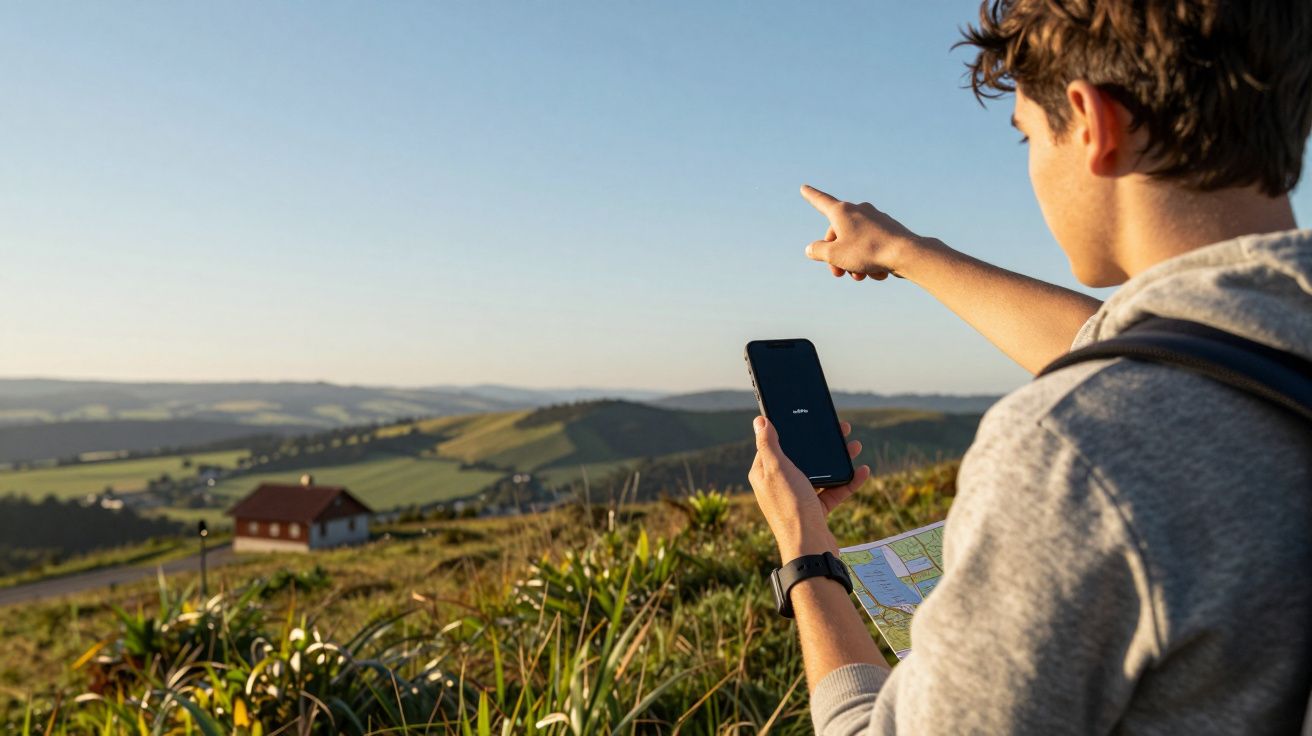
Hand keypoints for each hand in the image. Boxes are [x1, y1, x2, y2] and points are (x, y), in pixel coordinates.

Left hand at [748, 416, 870, 559]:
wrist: (810, 547)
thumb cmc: (790, 507)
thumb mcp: (778, 469)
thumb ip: (769, 444)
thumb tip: (760, 420)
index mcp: (765, 474)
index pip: (774, 446)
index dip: (790, 431)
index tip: (806, 419)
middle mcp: (779, 486)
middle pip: (802, 458)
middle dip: (821, 444)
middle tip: (840, 429)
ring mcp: (798, 499)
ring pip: (820, 473)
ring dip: (838, 460)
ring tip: (855, 446)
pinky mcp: (815, 511)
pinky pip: (833, 491)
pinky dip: (847, 481)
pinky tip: (862, 471)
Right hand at [800, 184, 935, 281]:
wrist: (905, 253)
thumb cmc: (867, 252)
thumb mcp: (835, 255)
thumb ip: (818, 250)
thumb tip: (811, 248)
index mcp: (842, 212)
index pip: (821, 201)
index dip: (810, 195)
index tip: (803, 187)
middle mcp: (858, 210)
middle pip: (838, 234)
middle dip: (836, 256)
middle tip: (838, 274)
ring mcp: (875, 219)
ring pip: (856, 243)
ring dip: (854, 262)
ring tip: (861, 276)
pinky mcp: (888, 229)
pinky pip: (872, 246)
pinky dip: (871, 260)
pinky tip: (878, 272)